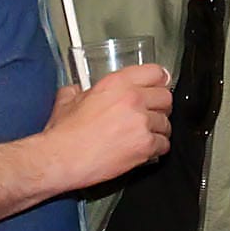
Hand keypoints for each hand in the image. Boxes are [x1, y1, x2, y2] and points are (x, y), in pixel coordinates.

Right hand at [42, 63, 170, 188]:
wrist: (62, 158)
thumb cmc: (64, 133)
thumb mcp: (68, 100)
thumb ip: (80, 90)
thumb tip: (79, 90)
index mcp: (116, 83)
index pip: (156, 72)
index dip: (158, 82)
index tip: (157, 88)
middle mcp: (132, 98)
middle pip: (166, 97)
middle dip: (160, 107)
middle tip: (150, 115)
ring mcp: (141, 122)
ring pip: (167, 123)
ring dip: (158, 130)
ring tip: (143, 135)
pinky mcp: (145, 145)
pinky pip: (164, 144)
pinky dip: (156, 148)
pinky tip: (143, 149)